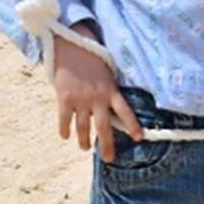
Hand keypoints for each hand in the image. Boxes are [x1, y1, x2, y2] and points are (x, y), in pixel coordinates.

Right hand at [53, 24, 140, 162]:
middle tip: (108, 158)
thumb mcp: (109, 71)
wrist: (71, 45)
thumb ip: (111, 89)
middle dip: (106, 144)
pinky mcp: (64, 98)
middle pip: (104, 127)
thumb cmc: (92, 56)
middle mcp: (97, 98)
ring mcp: (80, 99)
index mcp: (111, 90)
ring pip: (83, 127)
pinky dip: (65, 129)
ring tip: (85, 148)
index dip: (132, 125)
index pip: (126, 111)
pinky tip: (65, 136)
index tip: (139, 138)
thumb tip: (115, 105)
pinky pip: (65, 119)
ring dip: (84, 140)